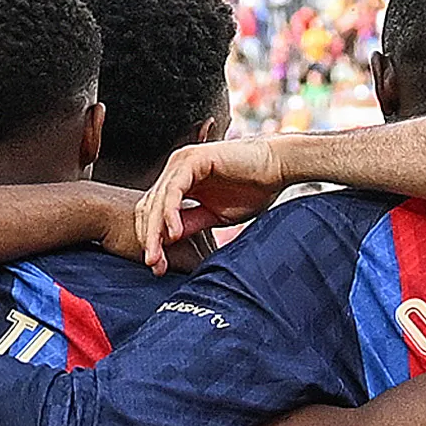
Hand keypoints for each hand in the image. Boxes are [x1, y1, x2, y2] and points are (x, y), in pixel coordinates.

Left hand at [119, 139, 292, 267]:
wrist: (277, 167)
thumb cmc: (252, 189)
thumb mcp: (214, 215)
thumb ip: (190, 223)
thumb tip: (167, 241)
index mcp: (179, 182)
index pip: (154, 213)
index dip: (152, 240)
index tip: (157, 266)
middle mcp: (176, 170)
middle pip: (149, 207)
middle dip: (149, 239)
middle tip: (153, 266)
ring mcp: (182, 163)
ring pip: (158, 200)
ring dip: (155, 230)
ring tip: (157, 256)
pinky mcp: (193, 159)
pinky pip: (174, 190)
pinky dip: (171, 213)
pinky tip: (173, 233)